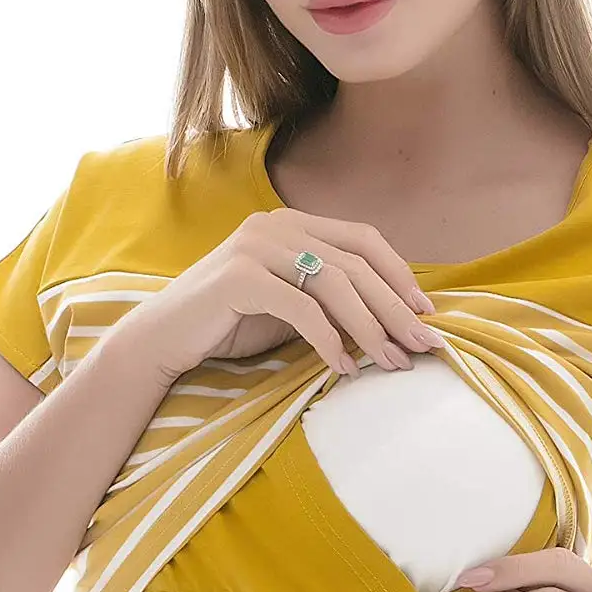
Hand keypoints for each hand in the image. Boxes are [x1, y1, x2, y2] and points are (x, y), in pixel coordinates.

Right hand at [132, 208, 445, 386]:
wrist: (164, 339)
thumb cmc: (229, 326)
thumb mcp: (290, 307)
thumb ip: (330, 301)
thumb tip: (391, 322)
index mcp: (293, 223)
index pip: (363, 239)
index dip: (400, 275)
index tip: (427, 313)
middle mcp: (277, 224)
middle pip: (356, 264)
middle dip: (396, 309)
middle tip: (424, 345)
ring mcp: (256, 247)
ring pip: (335, 284)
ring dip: (371, 328)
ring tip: (392, 363)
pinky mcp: (239, 278)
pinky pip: (301, 308)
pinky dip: (329, 341)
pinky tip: (345, 369)